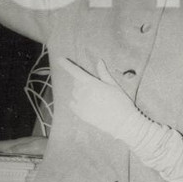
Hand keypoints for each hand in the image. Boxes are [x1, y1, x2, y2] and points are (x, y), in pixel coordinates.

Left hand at [59, 57, 182, 181]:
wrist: (123, 123)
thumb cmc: (121, 102)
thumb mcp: (114, 85)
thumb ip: (104, 73)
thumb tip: (99, 61)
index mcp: (92, 83)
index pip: (75, 71)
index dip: (66, 64)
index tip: (59, 59)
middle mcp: (84, 93)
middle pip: (76, 83)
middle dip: (82, 82)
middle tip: (94, 88)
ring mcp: (81, 104)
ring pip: (74, 93)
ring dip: (80, 92)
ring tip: (94, 98)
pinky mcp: (80, 114)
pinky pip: (72, 104)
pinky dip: (76, 102)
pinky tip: (86, 105)